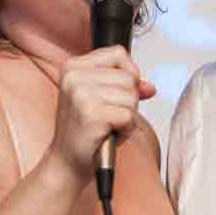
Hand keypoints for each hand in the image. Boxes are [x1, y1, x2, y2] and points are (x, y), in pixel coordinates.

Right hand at [48, 46, 154, 177]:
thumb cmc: (84, 131)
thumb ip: (125, 86)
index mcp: (72, 66)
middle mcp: (74, 76)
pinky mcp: (91, 114)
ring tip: (108, 125)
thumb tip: (149, 87)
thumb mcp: (101, 99)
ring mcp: (81, 95)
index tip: (119, 91)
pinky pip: (129, 115)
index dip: (129, 73)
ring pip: (131, 96)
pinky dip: (126, 128)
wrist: (66, 162)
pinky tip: (109, 133)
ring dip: (127, 116)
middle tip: (109, 115)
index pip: (118, 53)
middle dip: (128, 100)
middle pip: (128, 77)